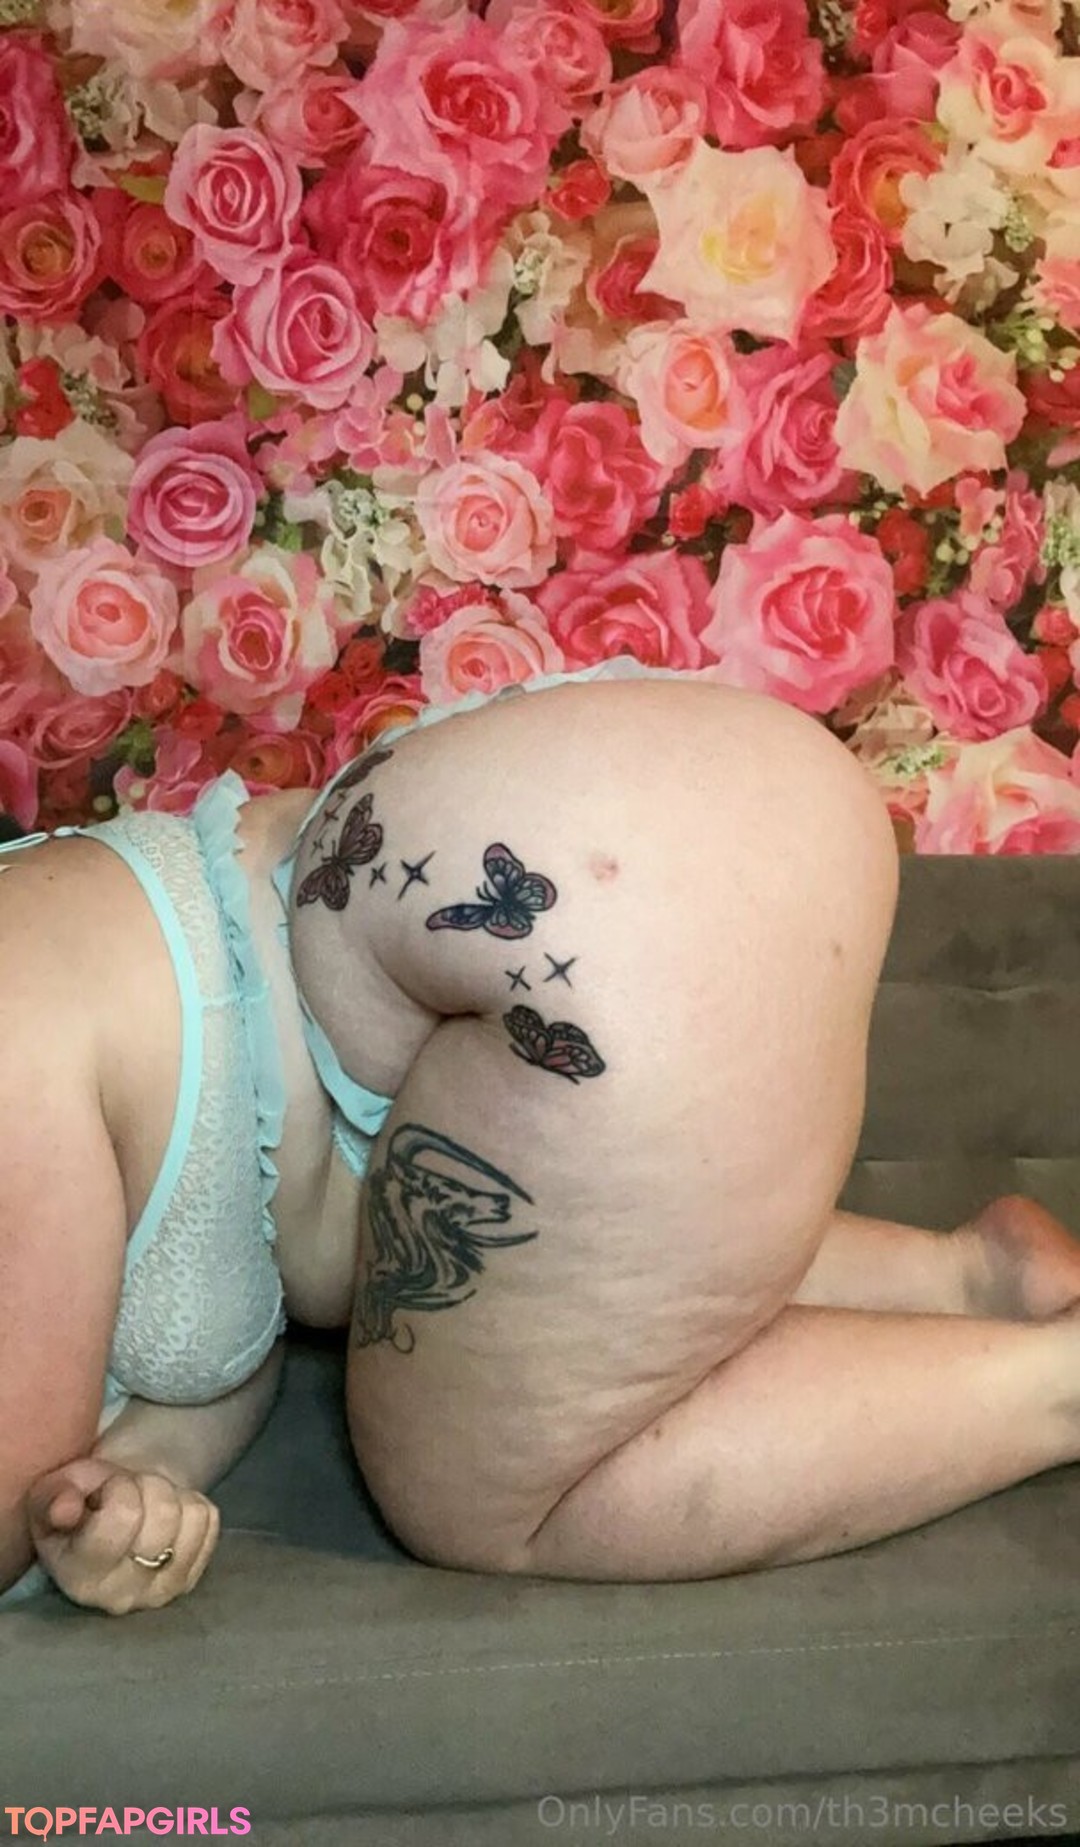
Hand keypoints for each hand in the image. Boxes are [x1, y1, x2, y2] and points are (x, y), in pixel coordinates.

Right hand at [27, 1457, 219, 1614]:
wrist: (112, 1509)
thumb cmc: (81, 1500)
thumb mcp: (55, 1490)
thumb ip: (54, 1499)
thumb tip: (67, 1510)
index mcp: (77, 1576)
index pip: (123, 1516)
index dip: (119, 1486)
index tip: (104, 1489)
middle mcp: (118, 1597)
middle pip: (163, 1515)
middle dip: (147, 1486)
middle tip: (128, 1493)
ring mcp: (159, 1594)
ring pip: (189, 1516)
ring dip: (171, 1493)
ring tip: (145, 1503)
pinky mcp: (190, 1581)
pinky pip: (209, 1520)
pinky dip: (191, 1503)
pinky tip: (165, 1517)